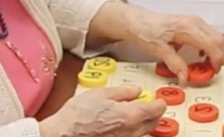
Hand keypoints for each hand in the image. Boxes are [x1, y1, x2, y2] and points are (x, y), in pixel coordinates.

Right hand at [39, 85, 165, 136]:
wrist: (64, 134)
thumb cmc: (78, 115)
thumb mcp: (101, 93)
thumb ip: (123, 92)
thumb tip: (135, 91)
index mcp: (132, 115)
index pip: (157, 110)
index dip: (159, 102)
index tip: (158, 99)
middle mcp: (132, 132)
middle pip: (153, 123)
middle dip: (154, 114)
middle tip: (149, 106)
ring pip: (144, 133)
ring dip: (144, 124)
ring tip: (136, 116)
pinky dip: (133, 132)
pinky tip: (123, 126)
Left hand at [123, 8, 223, 85]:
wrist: (136, 20)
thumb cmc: (145, 29)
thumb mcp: (159, 50)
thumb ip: (175, 64)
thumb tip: (185, 77)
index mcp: (189, 29)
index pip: (214, 45)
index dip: (216, 61)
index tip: (212, 72)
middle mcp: (195, 23)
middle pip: (219, 40)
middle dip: (217, 57)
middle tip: (208, 70)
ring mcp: (194, 22)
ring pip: (215, 37)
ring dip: (213, 52)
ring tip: (202, 65)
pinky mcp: (191, 24)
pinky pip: (207, 35)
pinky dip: (207, 46)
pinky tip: (197, 55)